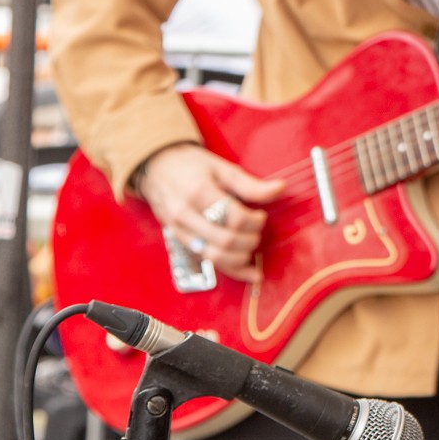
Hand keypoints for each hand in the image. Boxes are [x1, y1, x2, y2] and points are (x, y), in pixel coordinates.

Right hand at [134, 143, 285, 283]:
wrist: (158, 168)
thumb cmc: (192, 166)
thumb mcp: (222, 168)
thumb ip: (250, 184)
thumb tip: (281, 188)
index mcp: (198, 193)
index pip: (233, 217)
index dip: (255, 221)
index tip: (261, 216)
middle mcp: (185, 216)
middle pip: (225, 240)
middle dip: (250, 239)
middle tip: (257, 230)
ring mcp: (179, 231)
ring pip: (215, 257)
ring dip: (242, 257)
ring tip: (253, 246)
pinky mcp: (180, 242)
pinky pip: (207, 262)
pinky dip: (232, 270)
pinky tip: (251, 273)